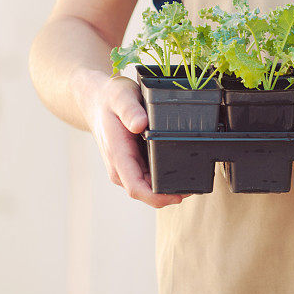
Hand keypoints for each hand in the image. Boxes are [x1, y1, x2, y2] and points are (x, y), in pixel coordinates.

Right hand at [75, 70, 185, 207]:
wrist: (97, 99)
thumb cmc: (109, 98)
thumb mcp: (121, 97)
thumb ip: (130, 110)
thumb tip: (140, 124)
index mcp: (118, 155)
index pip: (137, 188)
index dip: (158, 197)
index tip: (180, 195)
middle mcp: (120, 167)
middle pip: (147, 192)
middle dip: (170, 193)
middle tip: (196, 184)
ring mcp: (125, 168)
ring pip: (149, 187)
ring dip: (168, 187)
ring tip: (192, 178)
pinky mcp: (132, 164)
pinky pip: (149, 178)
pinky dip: (164, 177)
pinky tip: (179, 169)